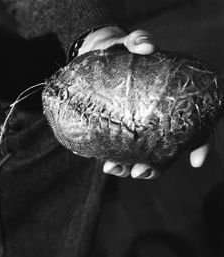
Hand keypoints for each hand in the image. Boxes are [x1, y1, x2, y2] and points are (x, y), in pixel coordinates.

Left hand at [78, 26, 209, 178]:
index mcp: (175, 103)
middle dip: (156, 167)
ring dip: (130, 169)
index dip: (201, 145)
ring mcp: (139, 129)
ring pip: (143, 157)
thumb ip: (140, 41)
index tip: (196, 161)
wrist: (97, 55)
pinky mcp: (117, 132)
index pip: (197, 127)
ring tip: (113, 169)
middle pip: (168, 151)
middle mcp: (160, 120)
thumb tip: (149, 48)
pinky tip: (104, 163)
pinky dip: (113, 160)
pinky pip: (118, 151)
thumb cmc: (122, 50)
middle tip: (139, 172)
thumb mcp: (131, 43)